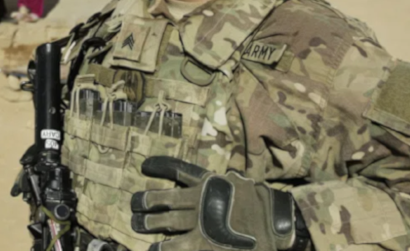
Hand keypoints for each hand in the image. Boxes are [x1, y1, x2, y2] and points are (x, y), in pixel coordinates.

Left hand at [130, 158, 303, 250]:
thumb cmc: (256, 203)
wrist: (275, 225)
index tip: (144, 167)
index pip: (177, 171)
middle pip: (163, 200)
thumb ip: (216, 180)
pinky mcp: (203, 245)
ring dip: (149, 224)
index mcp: (206, 185)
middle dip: (145, 203)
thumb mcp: (236, 182)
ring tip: (137, 227)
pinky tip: (154, 249)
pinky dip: (165, 248)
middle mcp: (199, 203)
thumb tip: (209, 176)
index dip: (158, 167)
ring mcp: (200, 225)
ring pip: (166, 223)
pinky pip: (177, 247)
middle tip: (134, 207)